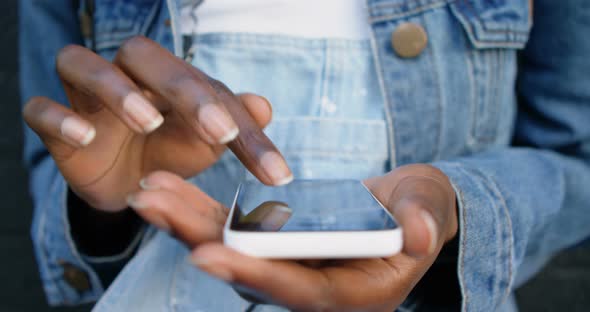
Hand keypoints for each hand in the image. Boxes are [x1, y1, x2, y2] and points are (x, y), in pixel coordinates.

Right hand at [22, 36, 291, 211]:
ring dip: (117, 90)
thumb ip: (232, 127)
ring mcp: (84, 97)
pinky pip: (41, 110)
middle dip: (185, 91)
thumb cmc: (167, 156)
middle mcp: (126, 77)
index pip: (209, 89)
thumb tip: (263, 105)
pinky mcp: (54, 126)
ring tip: (148, 122)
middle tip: (221, 132)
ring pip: (82, 64)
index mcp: (169, 80)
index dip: (246, 131)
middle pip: (144, 56)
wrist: (124, 187)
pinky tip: (86, 136)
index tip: (276, 173)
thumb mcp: (203, 146)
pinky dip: (59, 118)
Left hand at [127, 164, 457, 310]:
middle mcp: (314, 287)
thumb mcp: (428, 209)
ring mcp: (291, 265)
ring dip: (189, 222)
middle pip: (251, 270)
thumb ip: (423, 220)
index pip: (302, 290)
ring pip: (234, 249)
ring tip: (147, 194)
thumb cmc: (420, 210)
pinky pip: (236, 228)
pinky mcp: (278, 241)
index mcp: (354, 293)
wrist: (403, 208)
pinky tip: (169, 190)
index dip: (258, 275)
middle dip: (200, 240)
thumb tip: (419, 234)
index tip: (208, 255)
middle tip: (152, 207)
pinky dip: (204, 210)